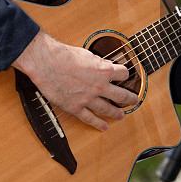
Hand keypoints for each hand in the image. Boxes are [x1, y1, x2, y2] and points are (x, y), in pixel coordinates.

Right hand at [12, 30, 138, 130]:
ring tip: (121, 116)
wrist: (47, 63)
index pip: (123, 74)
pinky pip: (90, 119)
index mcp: (103, 70)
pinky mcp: (76, 107)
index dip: (125, 74)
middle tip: (134, 100)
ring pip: (107, 109)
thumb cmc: (64, 55)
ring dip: (116, 113)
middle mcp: (99, 86)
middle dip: (129, 98)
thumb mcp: (87, 54)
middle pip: (121, 95)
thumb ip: (98, 62)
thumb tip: (106, 64)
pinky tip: (104, 127)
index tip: (126, 77)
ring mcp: (88, 98)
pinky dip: (98, 124)